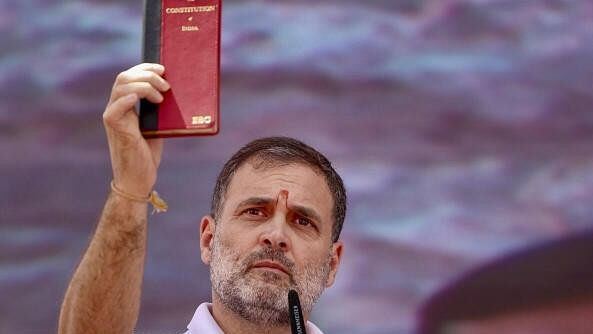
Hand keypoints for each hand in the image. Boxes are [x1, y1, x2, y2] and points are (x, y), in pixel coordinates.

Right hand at [102, 63, 169, 197]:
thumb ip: (157, 110)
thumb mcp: (156, 126)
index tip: (163, 68)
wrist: (138, 179)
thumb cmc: (147, 154)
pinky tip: (138, 97)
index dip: (144, 68)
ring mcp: (114, 118)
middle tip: (166, 83)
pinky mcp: (116, 130)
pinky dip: (126, 99)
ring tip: (161, 95)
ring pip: (121, 88)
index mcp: (124, 105)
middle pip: (124, 78)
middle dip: (146, 74)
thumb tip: (173, 93)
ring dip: (143, 86)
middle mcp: (116, 108)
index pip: (129, 76)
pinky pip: (115, 110)